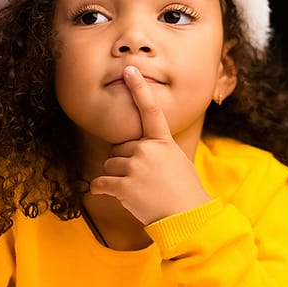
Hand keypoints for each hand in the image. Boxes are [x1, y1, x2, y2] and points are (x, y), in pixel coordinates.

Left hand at [90, 65, 211, 223]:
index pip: (150, 110)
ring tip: (138, 190)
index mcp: (162, 141)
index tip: (130, 70)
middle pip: (120, 149)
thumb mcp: (177, 161)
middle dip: (125, 163)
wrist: (186, 216)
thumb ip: (158, 151)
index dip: (139, 89)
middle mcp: (147, 149)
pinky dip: (103, 190)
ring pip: (110, 165)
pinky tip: (118, 197)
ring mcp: (135, 167)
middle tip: (145, 180)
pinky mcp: (123, 186)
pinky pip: (100, 183)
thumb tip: (138, 150)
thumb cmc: (184, 191)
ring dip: (117, 178)